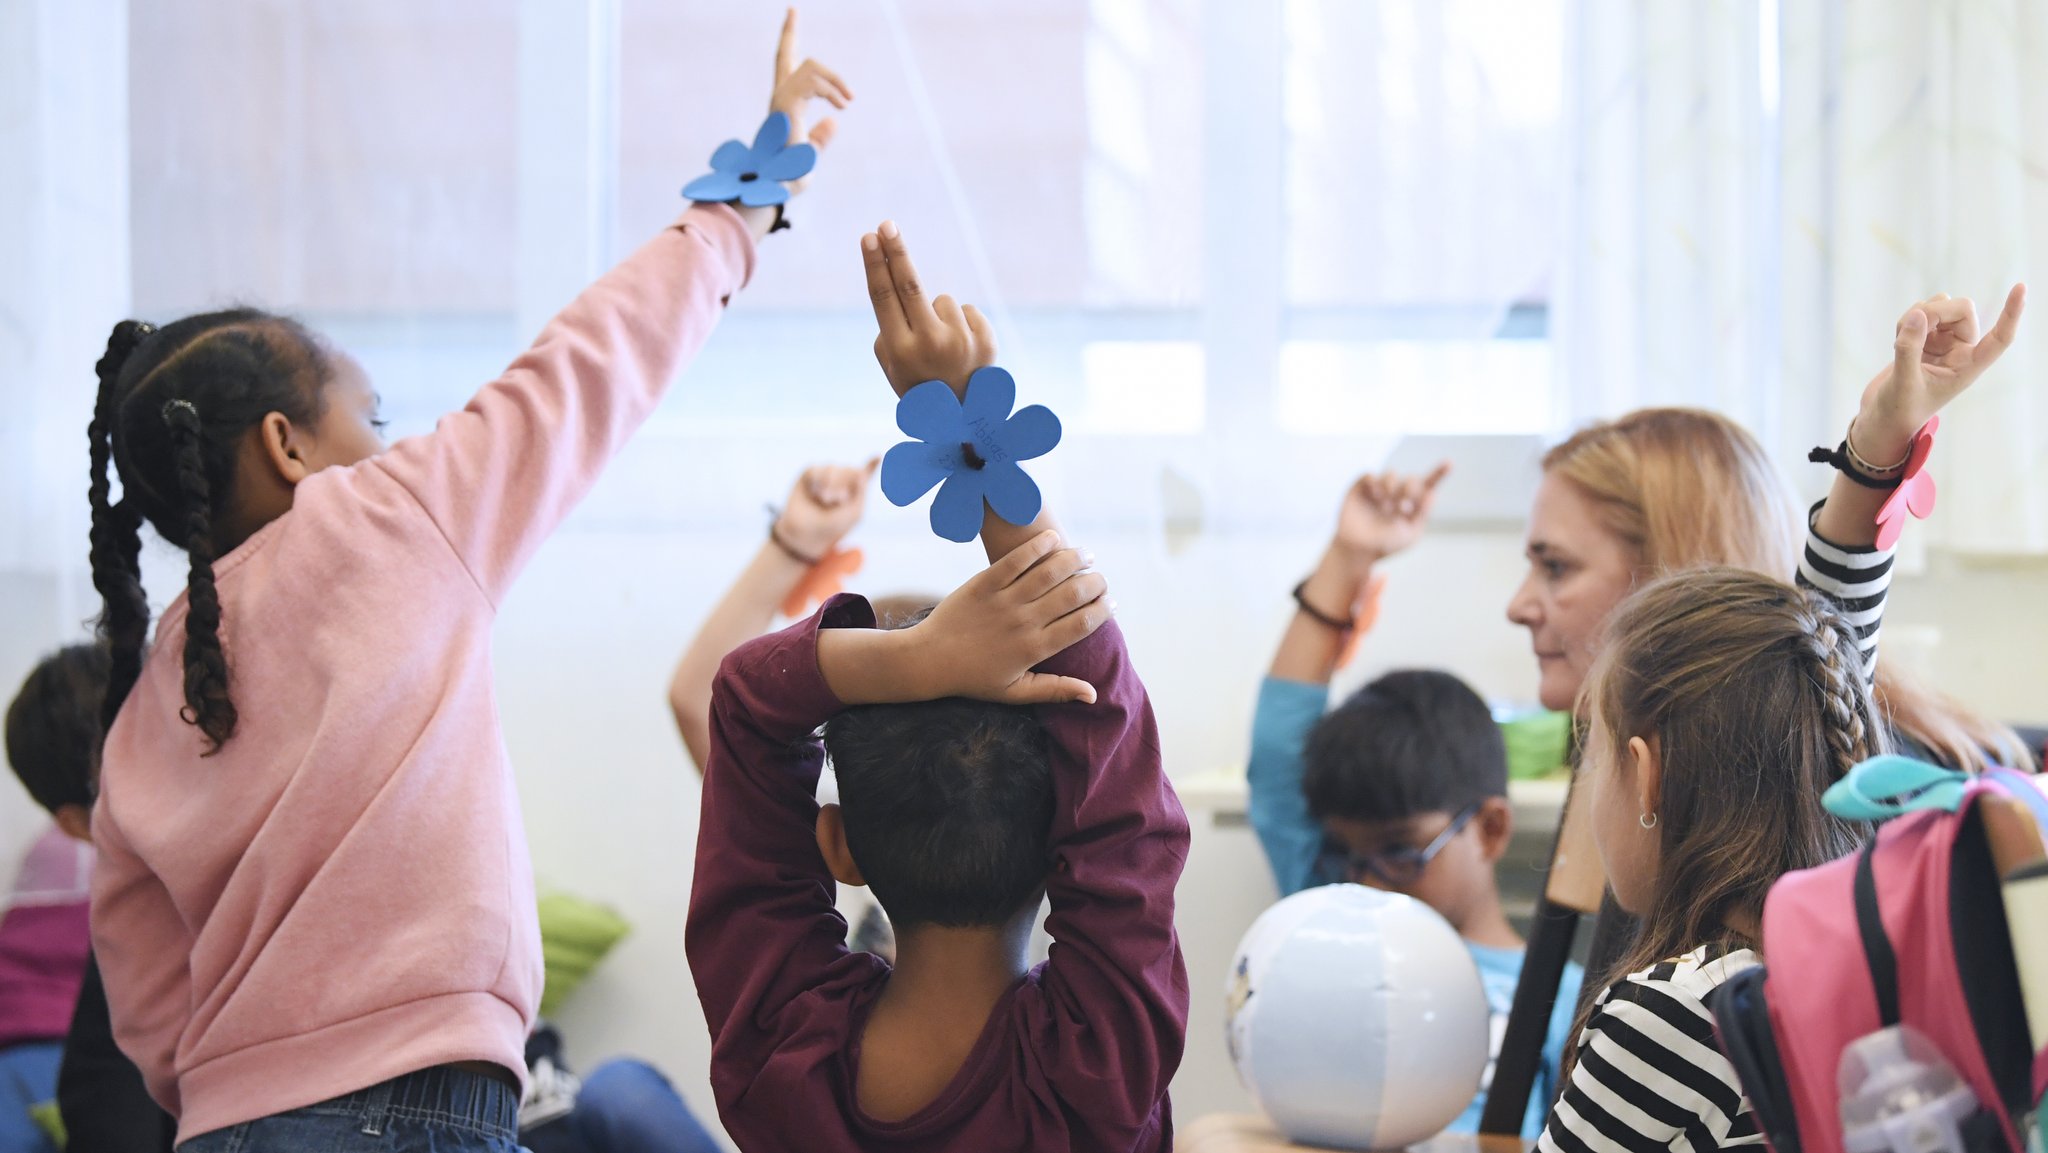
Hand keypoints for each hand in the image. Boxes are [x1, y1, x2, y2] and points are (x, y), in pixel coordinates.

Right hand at [768, 8, 850, 194]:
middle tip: (847, 98)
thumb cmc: (789, 177)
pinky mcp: (786, 103)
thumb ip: (819, 138)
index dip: (788, 35)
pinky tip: (841, 106)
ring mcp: (780, 97)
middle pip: (790, 54)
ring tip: (846, 103)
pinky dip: (832, 92)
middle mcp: (778, 95)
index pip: (785, 61)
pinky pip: (814, 82)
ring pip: (811, 66)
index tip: (792, 10)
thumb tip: (834, 121)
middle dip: (818, 61)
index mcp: (784, 102)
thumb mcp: (809, 155)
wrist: (778, 187)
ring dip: (835, 83)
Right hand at [775, 459, 876, 559]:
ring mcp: (825, 476)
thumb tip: (861, 471)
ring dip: (831, 485)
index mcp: (855, 490)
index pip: (865, 474)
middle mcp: (841, 480)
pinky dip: (817, 483)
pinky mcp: (809, 474)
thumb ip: (862, 492)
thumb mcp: (854, 514)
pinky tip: (813, 493)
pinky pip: (816, 469)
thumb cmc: (832, 527)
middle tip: (837, 502)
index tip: (879, 456)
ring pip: (833, 469)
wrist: (805, 533)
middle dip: (844, 486)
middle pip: (851, 470)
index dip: (872, 464)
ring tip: (825, 499)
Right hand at [862, 221, 995, 396]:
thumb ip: (891, 326)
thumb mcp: (893, 365)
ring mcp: (961, 341)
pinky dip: (961, 323)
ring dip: (938, 314)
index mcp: (901, 351)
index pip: (884, 297)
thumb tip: (895, 277)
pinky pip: (966, 310)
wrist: (963, 420)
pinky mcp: (986, 339)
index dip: (875, 264)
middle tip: (886, 225)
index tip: (869, 238)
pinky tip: (962, 349)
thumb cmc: (919, 384)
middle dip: (896, 252)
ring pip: (942, 300)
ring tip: (942, 348)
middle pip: (910, 285)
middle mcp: (931, 344)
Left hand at [902, 530, 1109, 704]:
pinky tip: (1053, 537)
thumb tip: (1093, 694)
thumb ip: (1055, 689)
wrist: (928, 659)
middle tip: (1100, 578)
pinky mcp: (984, 583)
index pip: (1081, 624)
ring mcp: (1004, 600)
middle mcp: (1023, 622)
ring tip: (1086, 554)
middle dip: (1095, 582)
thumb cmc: (974, 679)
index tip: (1111, 603)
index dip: (1102, 611)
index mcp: (1034, 649)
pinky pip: (1016, 559)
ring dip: (1074, 559)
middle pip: (1072, 594)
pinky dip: (1037, 546)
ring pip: (1049, 572)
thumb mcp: (1015, 692)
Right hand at [1330, 463, 1449, 574]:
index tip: (1449, 463)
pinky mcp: (1361, 487)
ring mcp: (1379, 489)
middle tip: (1402, 506)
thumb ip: (1422, 515)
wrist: (1357, 550)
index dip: (1439, 473)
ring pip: (1391, 474)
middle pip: (1411, 479)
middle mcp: (1397, 494)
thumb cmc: (1385, 545)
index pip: (1428, 485)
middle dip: (1410, 489)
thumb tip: (1432, 495)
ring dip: (1391, 485)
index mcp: (1412, 504)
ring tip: (1386, 502)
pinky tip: (1375, 497)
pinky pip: (1370, 475)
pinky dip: (1374, 483)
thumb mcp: (1410, 534)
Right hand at [1854, 285, 2025, 461]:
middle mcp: (1960, 351)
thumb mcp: (1903, 383)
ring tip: (1900, 337)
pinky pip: (1921, 311)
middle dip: (1935, 311)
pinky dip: (1907, 318)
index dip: (2011, 313)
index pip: (1999, 338)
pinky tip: (1898, 337)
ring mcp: (1942, 342)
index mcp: (1967, 367)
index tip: (2020, 287)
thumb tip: (1918, 314)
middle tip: (1910, 326)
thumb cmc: (1899, 409)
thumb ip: (1909, 349)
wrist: (1882, 415)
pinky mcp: (1923, 337)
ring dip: (1918, 313)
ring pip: (1940, 305)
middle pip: (1962, 310)